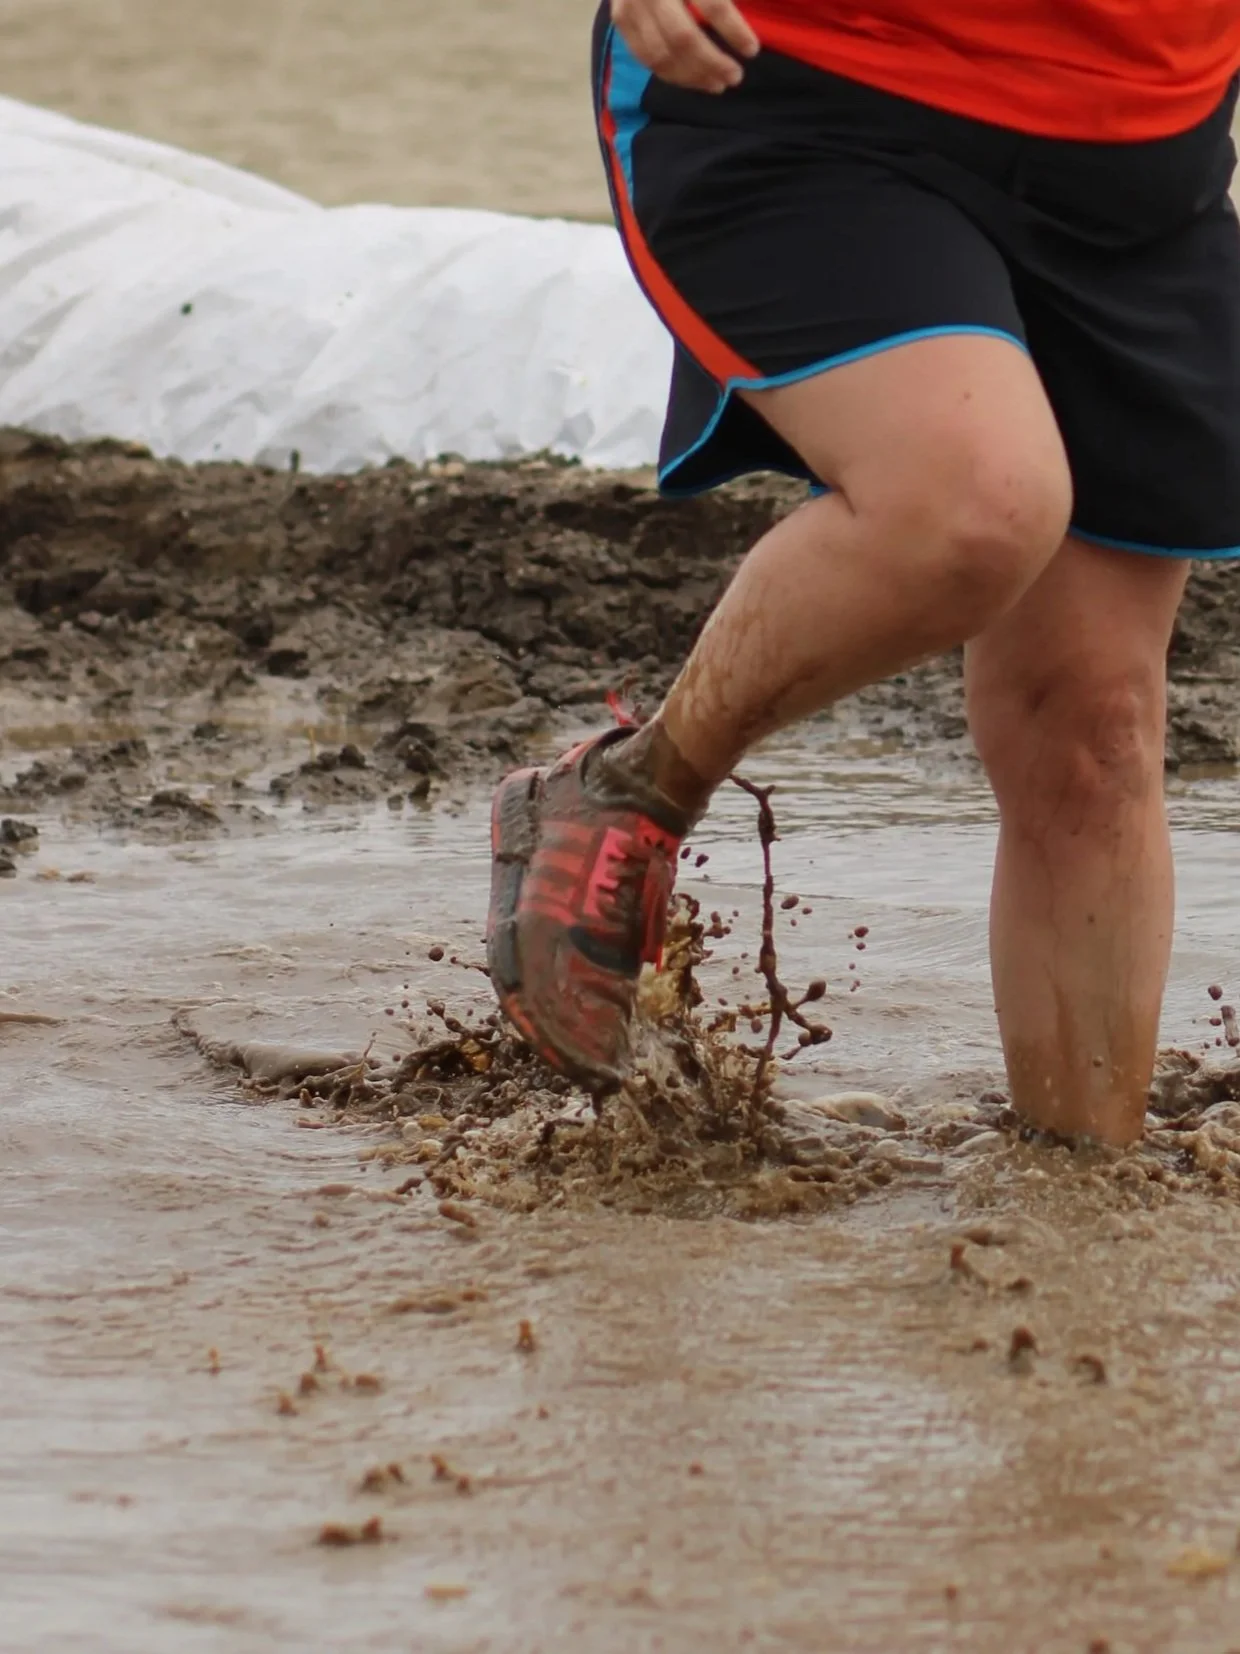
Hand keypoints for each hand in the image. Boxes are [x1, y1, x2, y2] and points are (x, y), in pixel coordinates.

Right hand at [612, 0, 759, 93]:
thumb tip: (746, 30)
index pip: (713, 4)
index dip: (734, 31)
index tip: (752, 50)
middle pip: (684, 38)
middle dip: (713, 63)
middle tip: (735, 77)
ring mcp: (632, 5)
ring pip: (663, 55)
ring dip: (693, 77)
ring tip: (717, 84)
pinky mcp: (621, 19)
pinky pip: (645, 58)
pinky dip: (671, 74)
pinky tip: (692, 79)